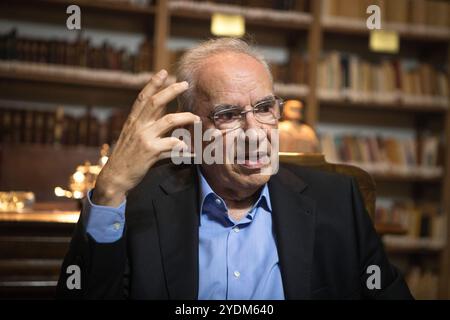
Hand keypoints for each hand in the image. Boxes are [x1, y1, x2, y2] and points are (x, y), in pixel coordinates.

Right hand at [92, 70, 198, 206]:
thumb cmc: (127, 158)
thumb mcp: (133, 137)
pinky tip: (190, 149)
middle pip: (156, 102)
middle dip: (171, 90)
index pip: (142, 97)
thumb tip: (167, 117)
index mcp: (133, 121)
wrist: (115, 177)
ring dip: (186, 117)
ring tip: (197, 118)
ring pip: (169, 120)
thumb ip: (149, 126)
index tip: (163, 72)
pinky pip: (172, 144)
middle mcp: (138, 126)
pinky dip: (183, 145)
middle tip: (185, 84)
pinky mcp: (150, 151)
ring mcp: (144, 137)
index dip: (153, 84)